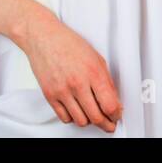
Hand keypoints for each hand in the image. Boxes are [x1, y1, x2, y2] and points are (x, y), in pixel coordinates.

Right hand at [21, 7, 121, 130]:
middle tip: (109, 124)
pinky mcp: (50, 96)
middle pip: (96, 117)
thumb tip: (113, 100)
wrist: (44, 38)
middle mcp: (78, 84)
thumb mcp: (96, 58)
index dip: (116, 115)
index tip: (117, 116)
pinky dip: (73, 118)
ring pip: (80, 121)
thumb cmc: (69, 44)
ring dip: (89, 121)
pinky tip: (77, 111)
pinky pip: (64, 118)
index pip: (109, 105)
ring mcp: (62, 91)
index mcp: (93, 72)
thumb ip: (105, 80)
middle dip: (106, 124)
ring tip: (93, 115)